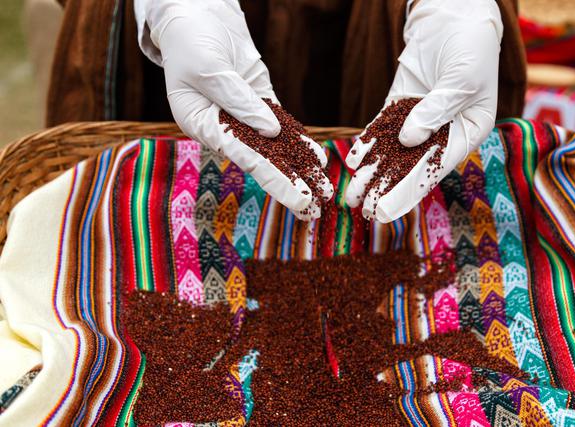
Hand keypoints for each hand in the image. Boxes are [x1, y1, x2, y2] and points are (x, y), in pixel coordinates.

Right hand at [141, 0, 330, 217]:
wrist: (195, 13)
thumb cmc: (190, 41)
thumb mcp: (209, 70)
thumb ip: (239, 102)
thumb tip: (272, 131)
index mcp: (203, 125)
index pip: (246, 159)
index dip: (276, 181)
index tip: (299, 199)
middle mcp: (224, 127)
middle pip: (264, 161)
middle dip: (292, 184)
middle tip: (315, 208)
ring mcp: (243, 115)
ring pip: (276, 146)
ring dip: (299, 167)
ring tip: (322, 189)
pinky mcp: (259, 101)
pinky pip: (281, 125)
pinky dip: (298, 141)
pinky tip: (315, 157)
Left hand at [344, 0, 502, 222]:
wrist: (454, 18)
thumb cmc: (470, 49)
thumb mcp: (460, 81)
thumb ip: (435, 111)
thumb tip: (407, 141)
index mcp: (466, 134)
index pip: (433, 170)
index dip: (407, 192)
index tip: (384, 211)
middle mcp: (441, 133)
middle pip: (408, 167)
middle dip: (383, 189)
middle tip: (360, 209)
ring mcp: (418, 120)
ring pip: (392, 153)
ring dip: (371, 173)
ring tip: (350, 193)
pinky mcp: (399, 106)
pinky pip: (381, 129)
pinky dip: (368, 144)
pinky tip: (353, 160)